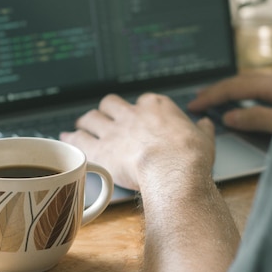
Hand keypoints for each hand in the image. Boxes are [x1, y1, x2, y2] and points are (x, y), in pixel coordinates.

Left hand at [60, 92, 214, 194]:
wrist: (172, 171)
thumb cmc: (189, 157)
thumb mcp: (205, 139)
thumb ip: (202, 130)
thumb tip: (206, 125)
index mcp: (157, 106)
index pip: (143, 100)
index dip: (138, 109)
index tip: (138, 116)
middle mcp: (131, 114)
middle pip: (110, 103)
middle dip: (106, 109)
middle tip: (104, 117)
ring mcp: (113, 130)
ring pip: (91, 117)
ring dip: (86, 121)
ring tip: (82, 126)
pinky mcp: (100, 149)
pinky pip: (79, 139)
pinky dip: (71, 138)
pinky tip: (66, 138)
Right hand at [188, 72, 271, 133]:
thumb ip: (257, 119)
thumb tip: (229, 118)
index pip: (234, 88)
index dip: (211, 96)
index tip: (193, 105)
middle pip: (240, 81)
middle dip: (217, 89)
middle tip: (198, 97)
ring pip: (252, 84)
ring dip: (231, 90)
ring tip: (217, 96)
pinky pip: (262, 89)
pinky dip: (246, 94)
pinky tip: (247, 100)